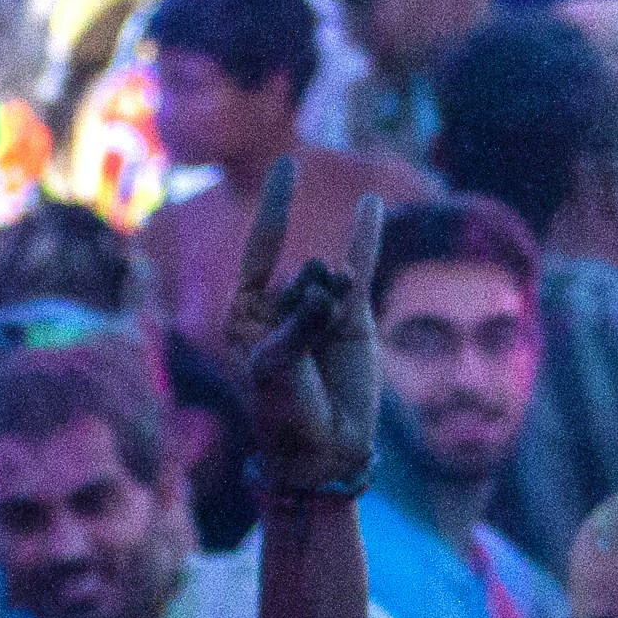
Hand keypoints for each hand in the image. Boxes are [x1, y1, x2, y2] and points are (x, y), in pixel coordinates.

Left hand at [218, 159, 383, 498]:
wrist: (324, 451)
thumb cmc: (285, 413)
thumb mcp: (276, 369)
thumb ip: (300, 323)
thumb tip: (331, 281)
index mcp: (246, 316)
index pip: (260, 249)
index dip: (276, 207)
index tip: (290, 166)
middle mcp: (281, 307)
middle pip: (300, 272)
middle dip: (311, 302)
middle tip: (311, 347)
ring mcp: (320, 311)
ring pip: (333, 276)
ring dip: (336, 295)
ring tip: (336, 324)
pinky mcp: (354, 321)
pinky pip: (362, 270)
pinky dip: (368, 239)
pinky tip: (371, 206)